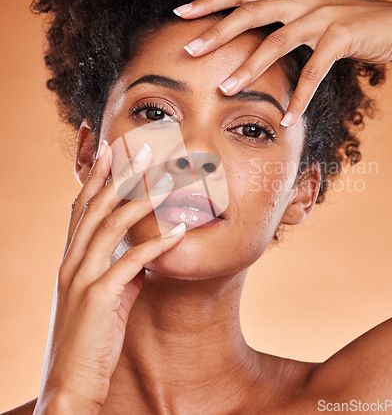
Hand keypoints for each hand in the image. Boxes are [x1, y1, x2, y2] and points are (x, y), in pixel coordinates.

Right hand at [34, 141, 184, 413]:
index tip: (111, 149)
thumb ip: (120, 271)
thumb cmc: (90, 338)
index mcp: (71, 258)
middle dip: (119, 174)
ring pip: (111, 226)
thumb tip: (144, 254)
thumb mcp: (103, 296)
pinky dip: (157, 243)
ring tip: (170, 180)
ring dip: (142, 200)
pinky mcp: (98, 298)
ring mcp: (82, 278)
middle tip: (143, 148)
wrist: (71, 383)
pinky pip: (131, 262)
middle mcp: (71, 261)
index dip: (96, 176)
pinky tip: (180, 230)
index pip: (82, 207)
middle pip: (96, 206)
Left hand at [174, 0, 391, 125]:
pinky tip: (286, 120)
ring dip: (249, 68)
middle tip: (190, 51)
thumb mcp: (319, 7)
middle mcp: (302, 2)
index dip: (210, 0)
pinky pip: (314, 71)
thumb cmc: (357, 22)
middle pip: (249, 12)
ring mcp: (323, 17)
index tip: (181, 12)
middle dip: (216, 32)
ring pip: (276, 42)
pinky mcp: (343, 37)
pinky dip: (299, 98)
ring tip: (225, 90)